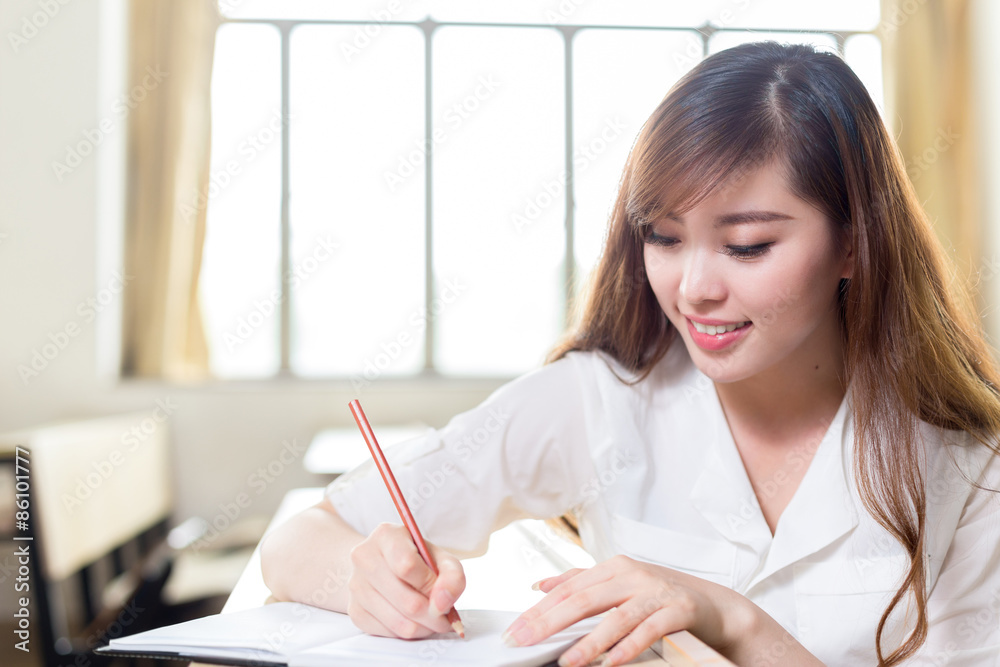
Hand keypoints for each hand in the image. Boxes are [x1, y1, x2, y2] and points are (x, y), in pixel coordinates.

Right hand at [346, 522, 465, 638]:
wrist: (380, 564)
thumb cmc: (414, 558)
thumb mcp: (438, 556)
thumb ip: (452, 575)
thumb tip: (443, 603)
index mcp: (386, 535)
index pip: (407, 566)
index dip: (431, 586)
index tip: (442, 593)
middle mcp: (364, 558)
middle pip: (407, 601)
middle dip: (434, 616)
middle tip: (445, 617)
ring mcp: (356, 585)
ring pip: (399, 623)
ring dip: (424, 627)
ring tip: (432, 619)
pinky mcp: (354, 610)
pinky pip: (389, 633)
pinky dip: (408, 632)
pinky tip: (413, 620)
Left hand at [501, 555, 746, 666]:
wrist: (715, 606)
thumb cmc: (662, 597)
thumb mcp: (620, 584)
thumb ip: (582, 582)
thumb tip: (541, 585)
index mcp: (613, 568)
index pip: (568, 588)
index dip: (539, 609)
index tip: (516, 630)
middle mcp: (632, 575)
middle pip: (583, 599)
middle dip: (549, 623)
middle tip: (525, 642)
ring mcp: (656, 591)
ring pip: (615, 616)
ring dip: (590, 642)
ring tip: (569, 661)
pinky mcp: (679, 609)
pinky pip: (650, 628)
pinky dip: (630, 645)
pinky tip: (614, 661)